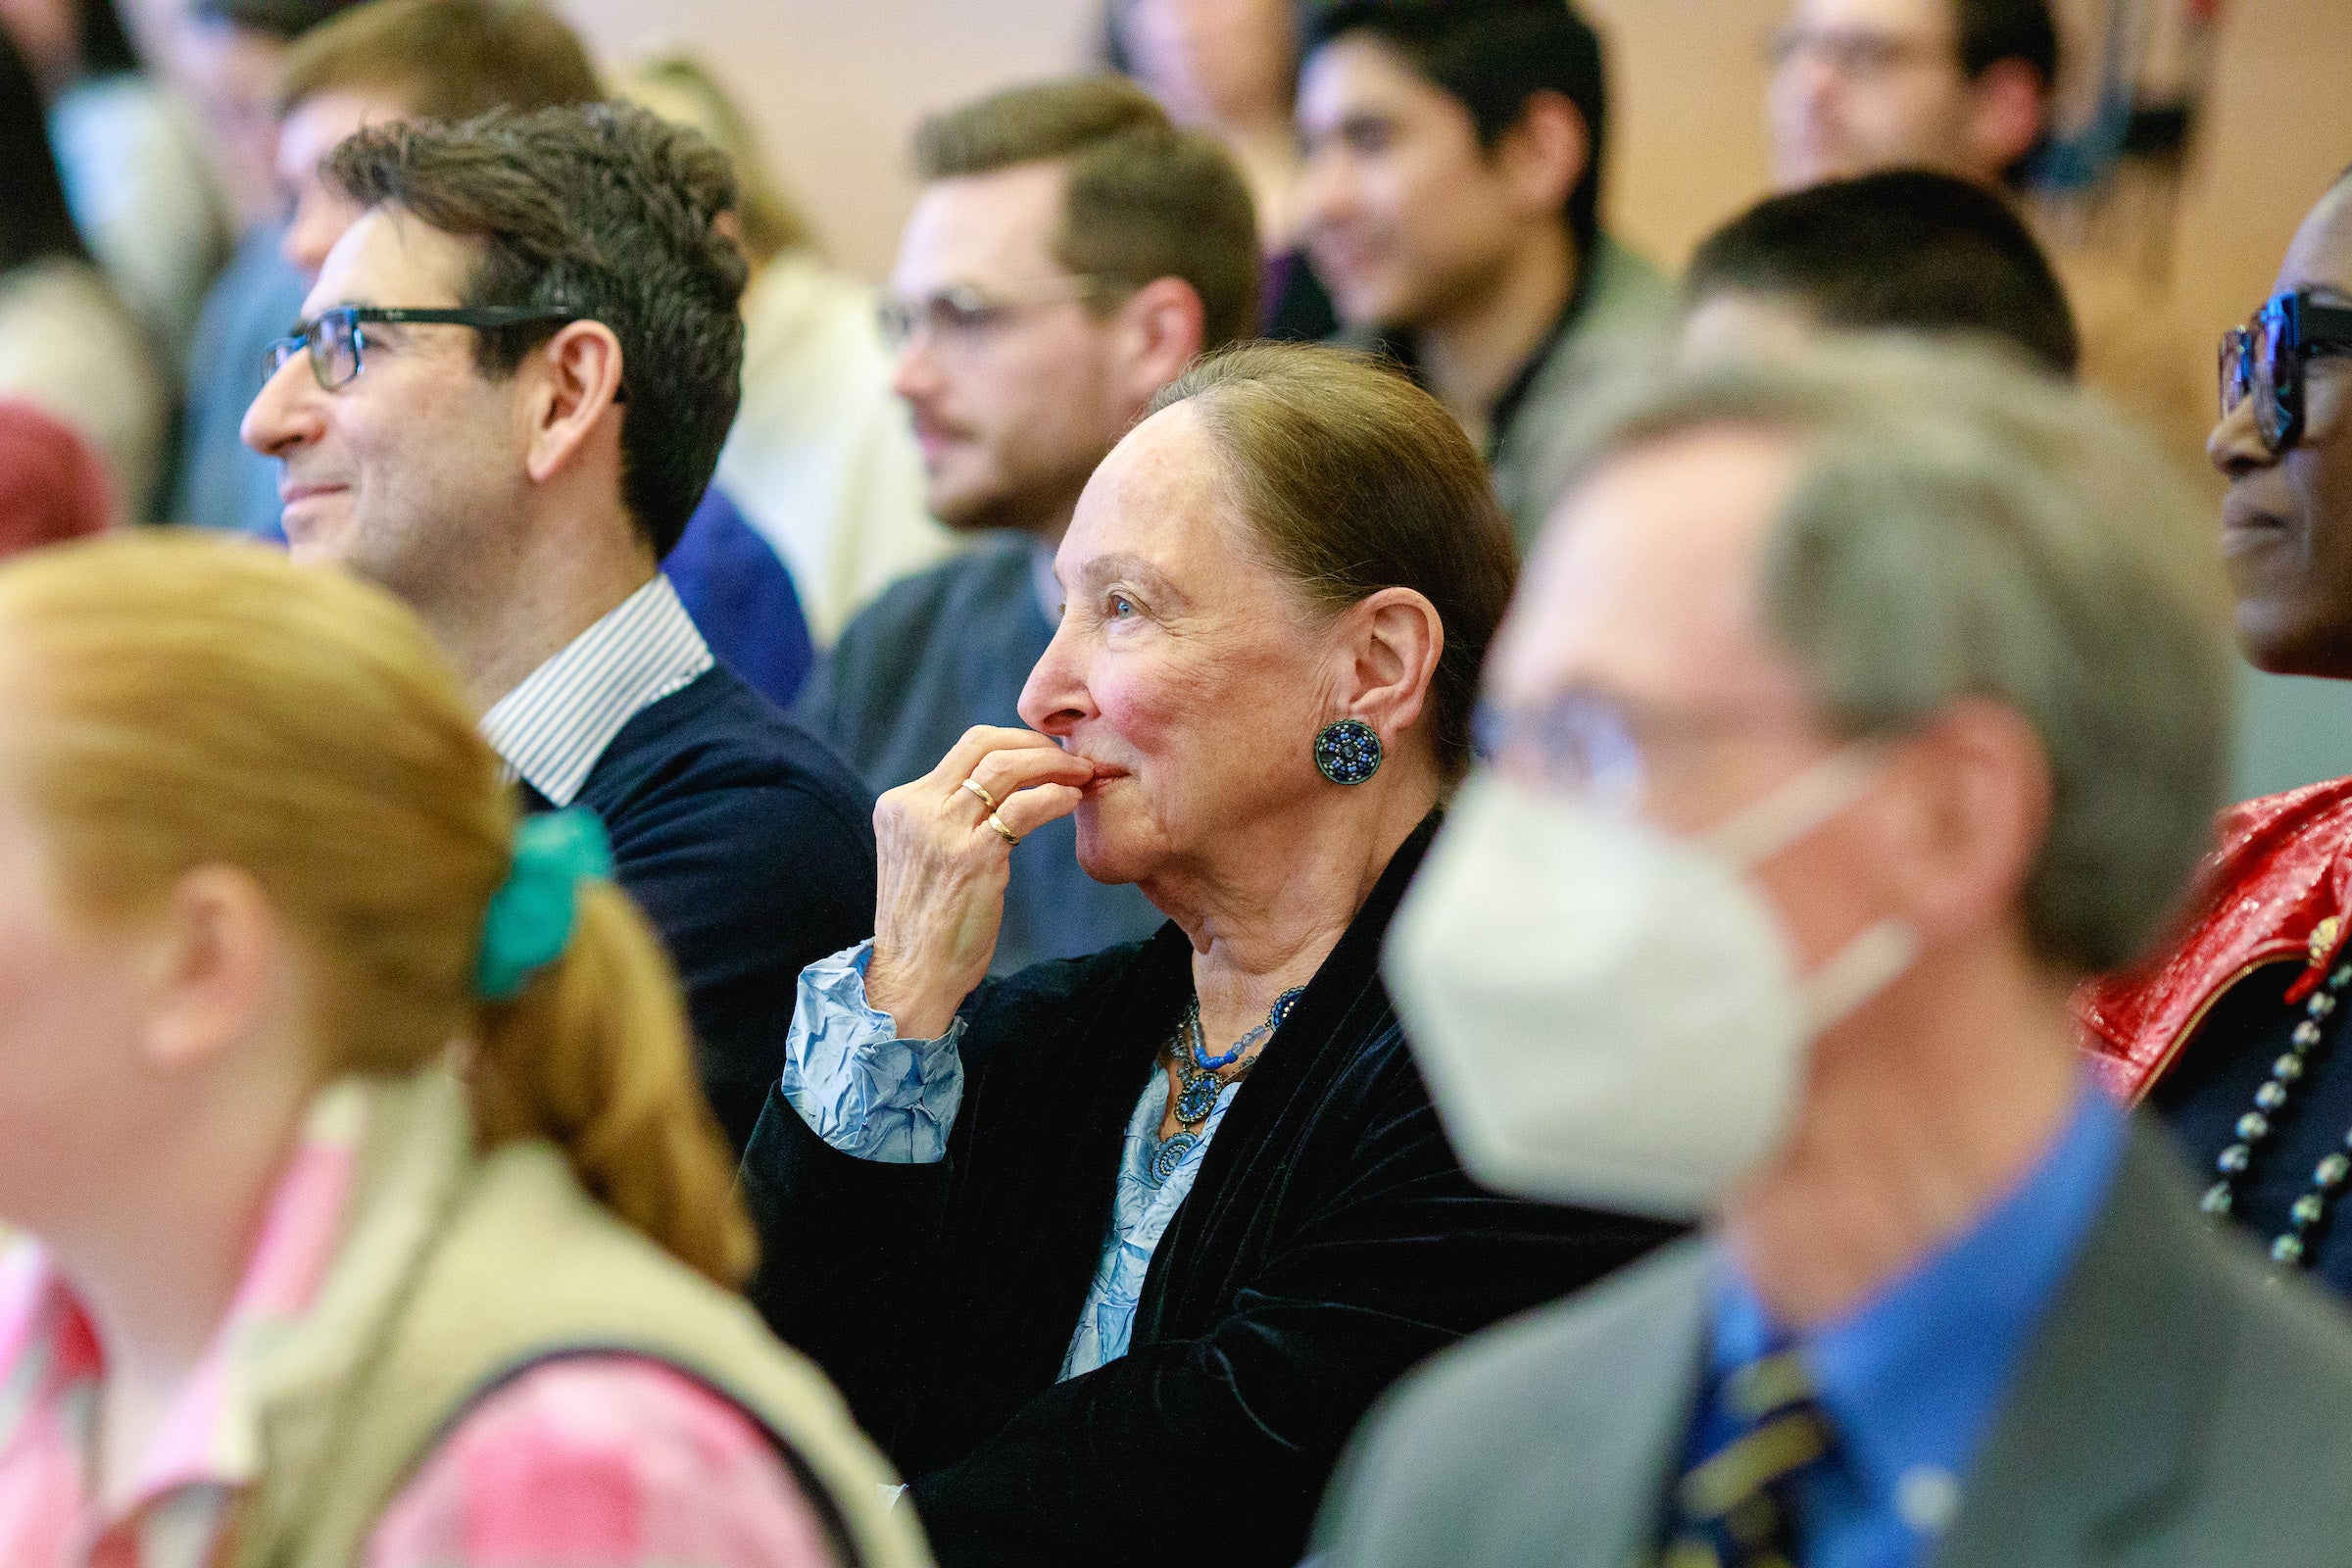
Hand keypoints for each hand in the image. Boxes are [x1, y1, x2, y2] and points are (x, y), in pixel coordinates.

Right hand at [863, 727, 1094, 1038]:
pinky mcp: (972, 856)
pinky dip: (1054, 798)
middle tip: (1071, 759)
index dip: (1015, 742)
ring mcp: (942, 830)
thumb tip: (1002, 790)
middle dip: (1036, 743)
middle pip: (984, 743)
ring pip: (1006, 767)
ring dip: (1053, 765)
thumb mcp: (923, 855)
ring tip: (1081, 776)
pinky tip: (1070, 802)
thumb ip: (948, 819)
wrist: (913, 975)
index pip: (966, 747)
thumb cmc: (928, 923)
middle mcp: (916, 809)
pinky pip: (1024, 808)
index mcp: (900, 804)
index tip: (1046, 756)